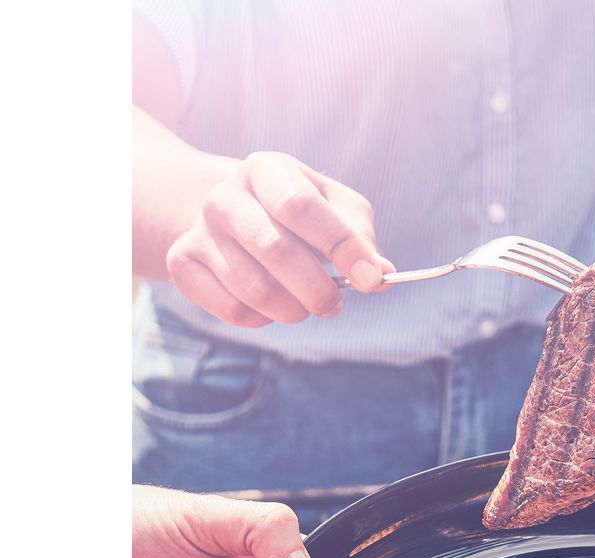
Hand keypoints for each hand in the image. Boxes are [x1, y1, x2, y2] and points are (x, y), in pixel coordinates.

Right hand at [165, 150, 394, 326]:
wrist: (235, 216)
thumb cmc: (301, 215)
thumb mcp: (337, 210)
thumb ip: (361, 238)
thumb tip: (380, 275)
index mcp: (267, 170)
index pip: (301, 207)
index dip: (342, 248)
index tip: (371, 280)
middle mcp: (224, 196)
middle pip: (275, 251)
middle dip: (317, 290)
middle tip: (334, 305)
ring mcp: (199, 230)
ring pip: (254, 289)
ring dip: (292, 310)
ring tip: (304, 305)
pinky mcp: (183, 264)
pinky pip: (232, 310)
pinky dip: (262, 319)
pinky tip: (270, 306)